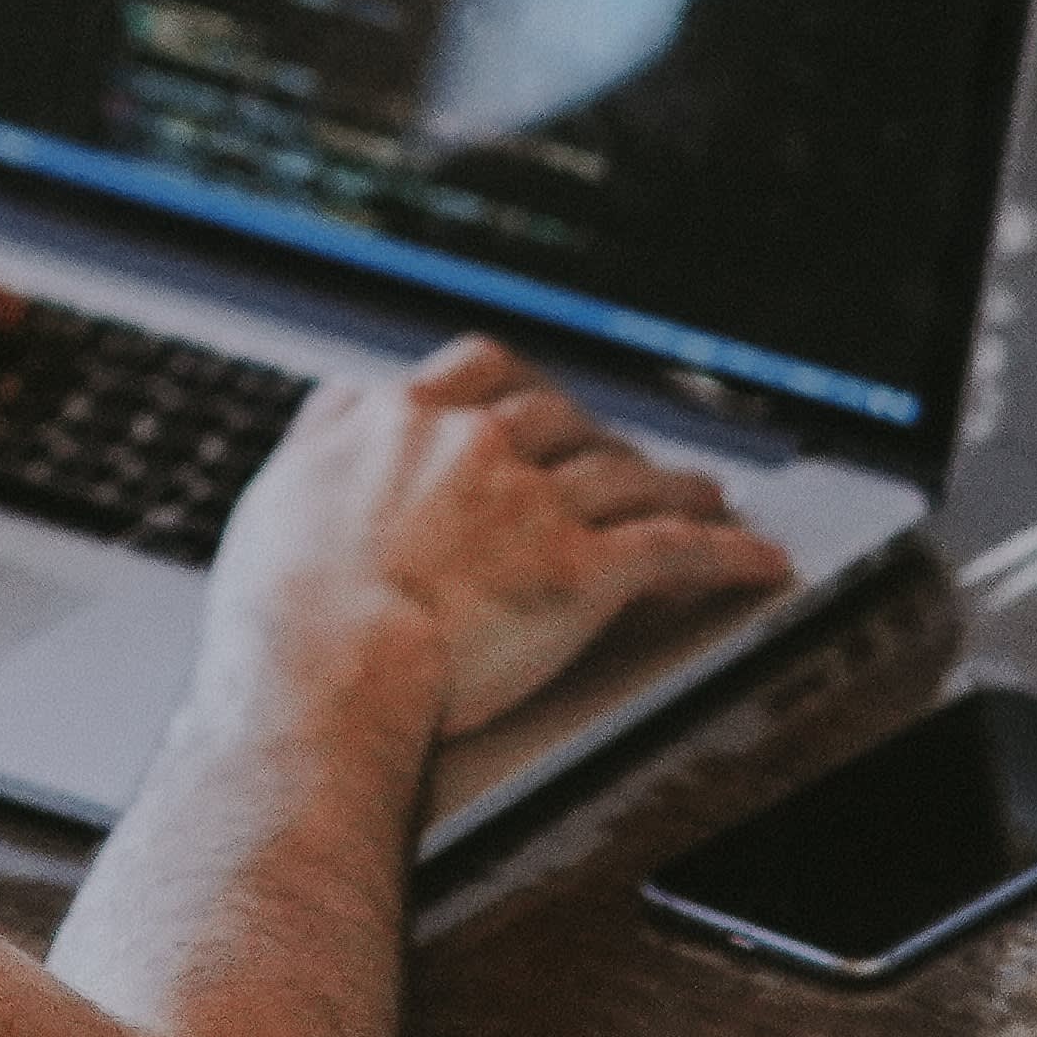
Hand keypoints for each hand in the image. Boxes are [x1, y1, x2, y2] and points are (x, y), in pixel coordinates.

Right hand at [212, 338, 794, 745]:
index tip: (535, 397)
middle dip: (600, 439)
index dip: (519, 384)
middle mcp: (475, 445)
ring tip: (708, 497)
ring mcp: (534, 502)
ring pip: (628, 476)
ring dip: (676, 486)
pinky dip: (726, 553)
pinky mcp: (584, 569)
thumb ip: (320, 439)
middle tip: (623, 459)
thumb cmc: (281, 610)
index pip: (478, 369)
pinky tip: (758, 558)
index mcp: (401, 420)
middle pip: (562, 420)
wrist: (323, 667)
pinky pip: (675, 550)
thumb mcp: (278, 493)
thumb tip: (336, 407)